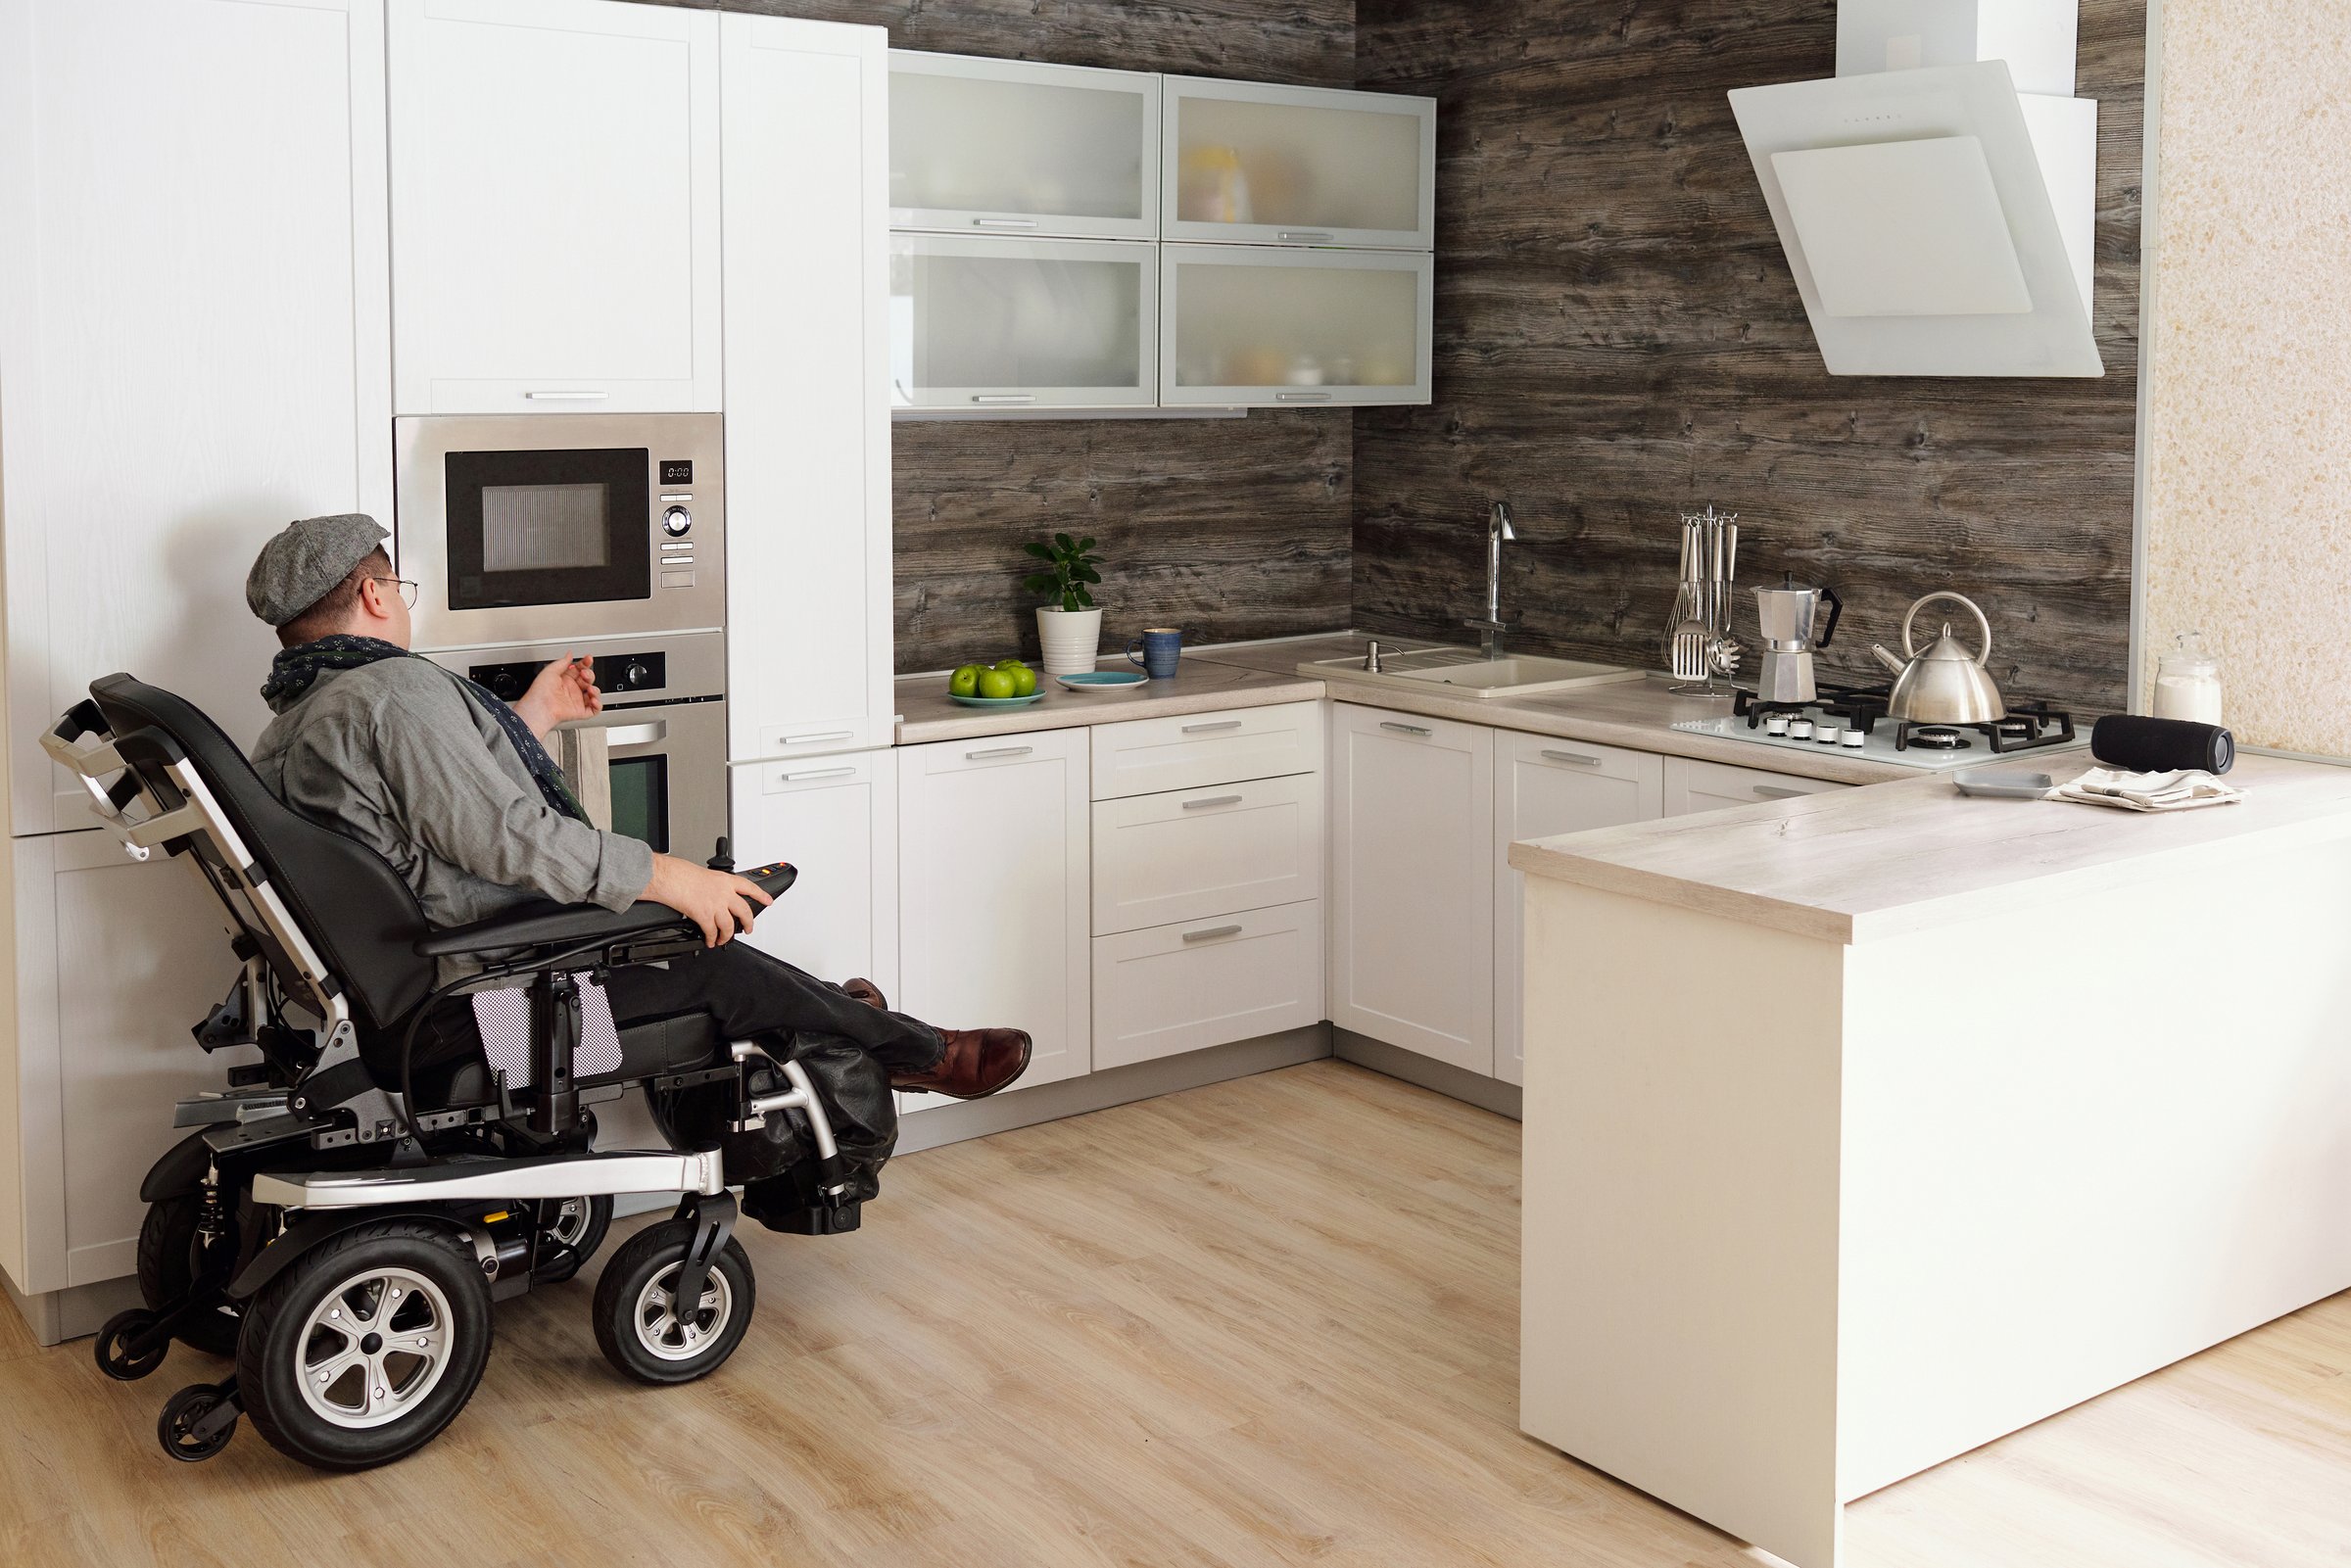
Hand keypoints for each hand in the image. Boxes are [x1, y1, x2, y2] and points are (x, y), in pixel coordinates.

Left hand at [514, 653, 601, 738]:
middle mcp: (571, 690)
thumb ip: (562, 662)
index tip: (588, 659)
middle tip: (584, 674)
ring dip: (595, 690)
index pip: (580, 669)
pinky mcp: (580, 712)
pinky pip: (594, 709)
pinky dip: (597, 705)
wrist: (540, 707)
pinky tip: (593, 699)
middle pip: (588, 680)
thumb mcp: (550, 670)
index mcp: (565, 680)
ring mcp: (576, 701)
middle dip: (589, 675)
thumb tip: (569, 654)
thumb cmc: (540, 691)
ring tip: (590, 689)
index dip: (585, 664)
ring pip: (593, 694)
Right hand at [644, 855, 772, 947]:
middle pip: (745, 911)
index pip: (750, 887)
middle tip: (749, 929)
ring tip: (724, 940)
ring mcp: (716, 905)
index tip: (768, 900)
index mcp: (725, 880)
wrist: (669, 877)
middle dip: (749, 923)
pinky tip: (711, 941)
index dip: (761, 895)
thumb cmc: (681, 873)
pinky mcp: (704, 916)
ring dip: (727, 936)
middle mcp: (724, 893)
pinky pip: (712, 932)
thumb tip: (715, 894)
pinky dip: (712, 939)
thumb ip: (715, 885)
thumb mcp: (705, 874)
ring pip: (730, 926)